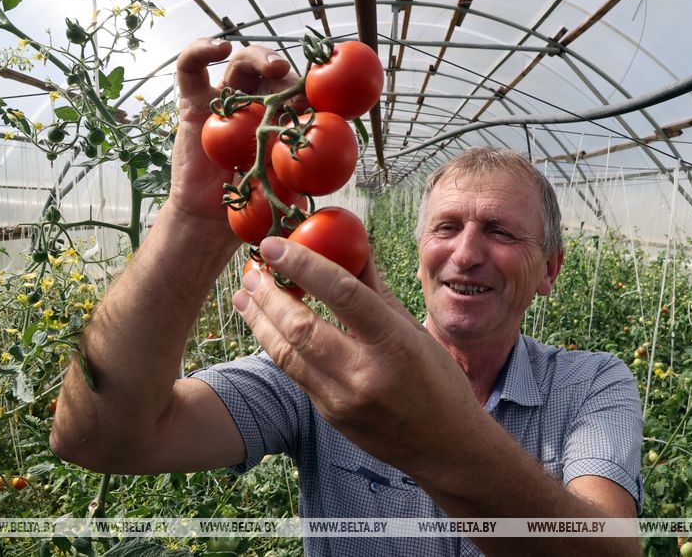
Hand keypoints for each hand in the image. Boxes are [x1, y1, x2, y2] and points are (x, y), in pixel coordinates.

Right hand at [169, 39, 306, 227]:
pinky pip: (190, 69)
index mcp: (279, 120)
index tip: (324, 96)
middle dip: (287, 72)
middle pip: (271, 72)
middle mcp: (253, 105)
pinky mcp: (193, 104)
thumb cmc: (252, 205)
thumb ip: (306, 172)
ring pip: (240, 64)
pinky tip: (218, 48)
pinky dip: (200, 51)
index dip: (310, 87)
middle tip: (300, 83)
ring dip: (259, 57)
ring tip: (276, 66)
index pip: (296, 92)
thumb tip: (337, 168)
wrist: (211, 221)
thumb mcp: (287, 188)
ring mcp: (223, 103)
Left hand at [232, 237, 486, 475]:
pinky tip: (266, 325)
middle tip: (252, 269)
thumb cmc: (438, 381)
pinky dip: (277, 345)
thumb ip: (377, 291)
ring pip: (286, 353)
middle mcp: (366, 374)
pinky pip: (295, 374)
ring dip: (260, 320)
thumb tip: (352, 248)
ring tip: (245, 293)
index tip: (275, 244)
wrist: (445, 447)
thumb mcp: (416, 330)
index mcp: (395, 344)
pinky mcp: (330, 416)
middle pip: (301, 327)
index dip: (303, 265)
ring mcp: (343, 400)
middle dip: (269, 294)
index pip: (342, 294)